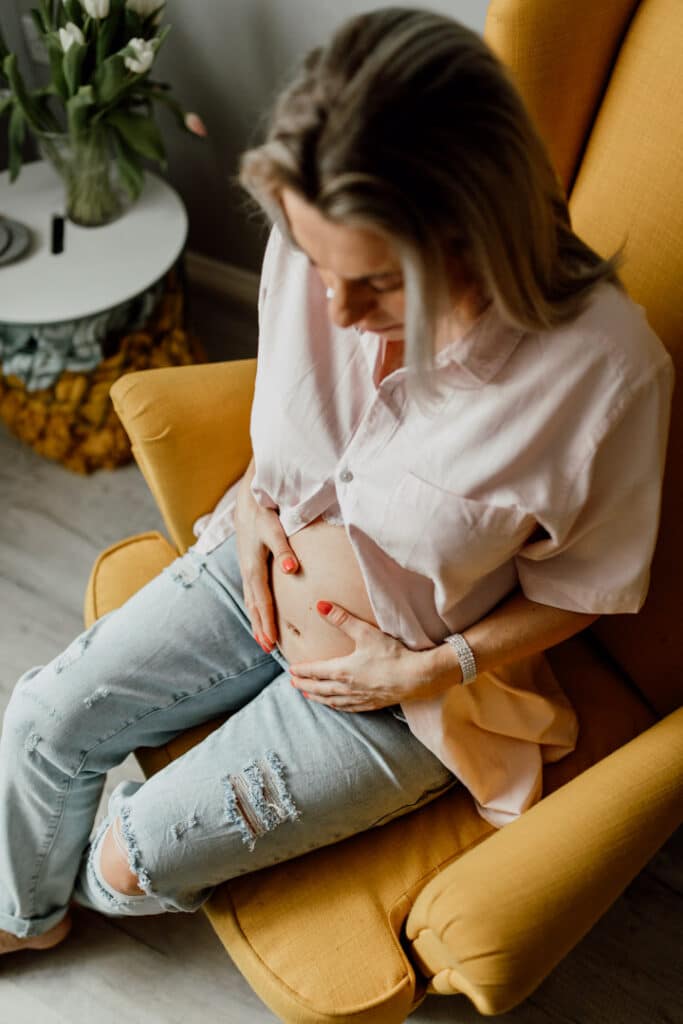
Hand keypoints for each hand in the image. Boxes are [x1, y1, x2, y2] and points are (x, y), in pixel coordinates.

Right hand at [234, 464, 298, 652]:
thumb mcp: (275, 530)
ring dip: (256, 620)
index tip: (271, 641)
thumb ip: (284, 551)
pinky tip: (258, 612)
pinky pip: (251, 592)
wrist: (248, 501)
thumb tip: (292, 569)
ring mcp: (246, 569)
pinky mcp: (248, 565)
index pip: (262, 601)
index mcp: (254, 568)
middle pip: (254, 606)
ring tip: (262, 638)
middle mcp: (247, 572)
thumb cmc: (264, 514)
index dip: (267, 622)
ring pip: (250, 601)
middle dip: (260, 627)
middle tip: (267, 648)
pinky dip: (254, 607)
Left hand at [289, 601, 460, 711]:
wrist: (416, 677)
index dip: (302, 670)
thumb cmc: (391, 654)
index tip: (291, 670)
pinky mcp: (373, 704)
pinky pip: (348, 708)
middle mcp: (348, 687)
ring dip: (318, 697)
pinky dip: (336, 706)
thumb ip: (342, 619)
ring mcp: (360, 698)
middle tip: (293, 684)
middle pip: (320, 688)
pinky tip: (336, 705)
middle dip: (305, 685)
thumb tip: (321, 605)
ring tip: (309, 696)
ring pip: (332, 700)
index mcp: (342, 670)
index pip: (316, 671)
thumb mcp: (365, 632)